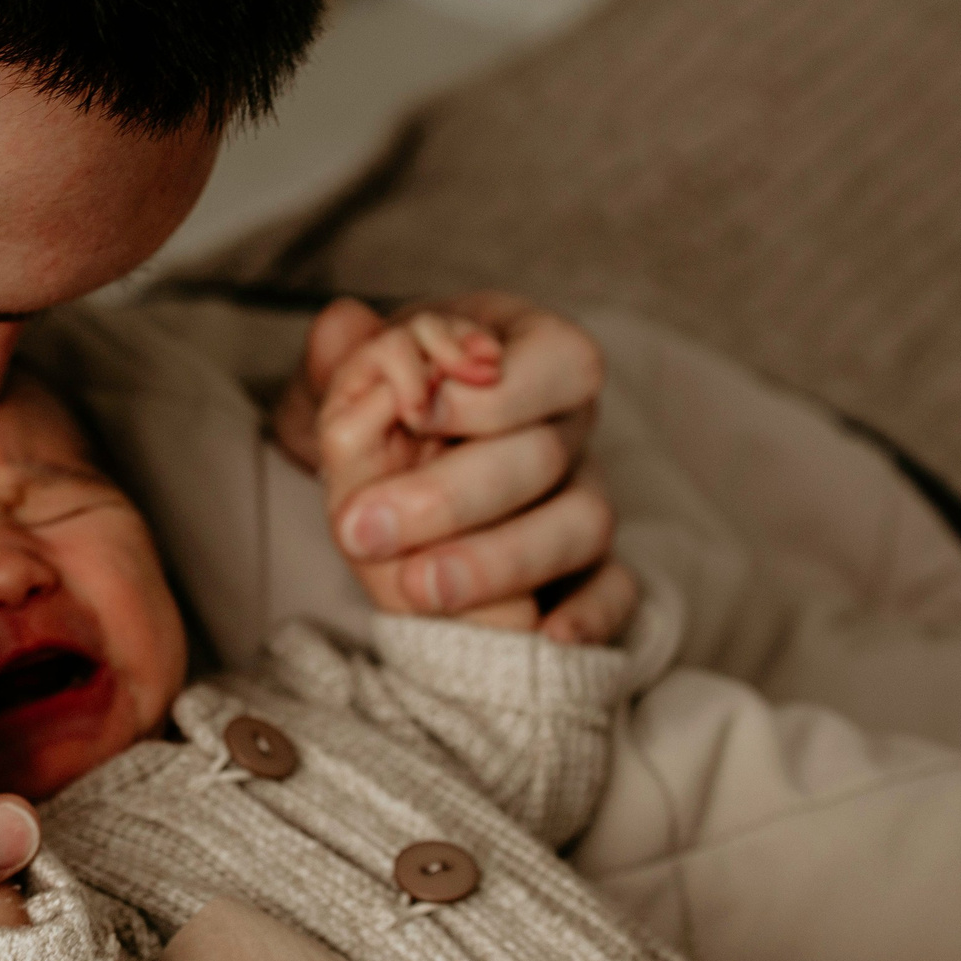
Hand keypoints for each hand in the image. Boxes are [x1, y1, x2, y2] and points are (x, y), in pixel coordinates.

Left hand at [273, 293, 638, 643]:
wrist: (395, 461)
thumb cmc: (388, 402)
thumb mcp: (359, 368)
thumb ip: (349, 353)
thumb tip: (341, 323)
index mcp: (533, 353)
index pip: (554, 361)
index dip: (486, 393)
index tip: (410, 413)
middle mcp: (570, 423)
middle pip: (546, 455)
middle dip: (453, 494)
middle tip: (366, 528)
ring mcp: (584, 494)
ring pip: (582, 524)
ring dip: (501, 560)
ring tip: (420, 587)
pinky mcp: (590, 563)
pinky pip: (619, 588)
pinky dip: (593, 614)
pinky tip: (546, 637)